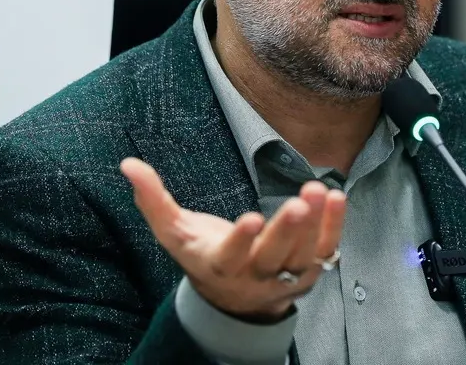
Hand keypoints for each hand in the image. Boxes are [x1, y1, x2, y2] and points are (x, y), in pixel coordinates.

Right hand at [120, 157, 346, 320]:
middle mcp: (254, 277)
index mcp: (219, 267)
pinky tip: (337, 197)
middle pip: (273, 257)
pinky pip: (326, 250)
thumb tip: (128, 164)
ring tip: (319, 190)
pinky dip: (334, 226)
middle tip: (299, 203)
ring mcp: (285, 277)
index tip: (250, 218)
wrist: (235, 300)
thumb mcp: (175, 233)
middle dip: (287, 231)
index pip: (230, 258)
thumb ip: (154, 200)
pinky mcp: (310, 271)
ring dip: (315, 224)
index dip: (240, 241)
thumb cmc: (203, 254)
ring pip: (303, 256)